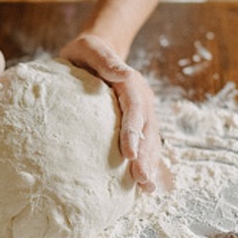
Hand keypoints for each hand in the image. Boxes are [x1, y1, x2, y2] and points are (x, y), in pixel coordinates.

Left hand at [60, 34, 162, 192]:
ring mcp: (141, 112)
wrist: (93, 54)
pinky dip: (145, 163)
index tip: (129, 153)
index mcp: (131, 82)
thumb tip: (124, 73)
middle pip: (148, 129)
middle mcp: (141, 99)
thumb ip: (105, 59)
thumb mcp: (90, 48)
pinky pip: (144, 144)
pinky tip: (141, 185)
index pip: (135, 107)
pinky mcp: (135, 123)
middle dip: (146, 156)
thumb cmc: (86, 53)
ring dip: (150, 164)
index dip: (134, 131)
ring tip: (147, 188)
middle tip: (142, 180)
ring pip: (150, 140)